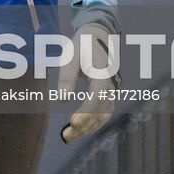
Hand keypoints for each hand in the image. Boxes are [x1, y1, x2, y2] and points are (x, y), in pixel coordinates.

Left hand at [57, 21, 117, 142]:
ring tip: (68, 136)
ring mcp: (112, 90)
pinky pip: (103, 113)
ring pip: (103, 114)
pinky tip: (78, 129)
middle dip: (85, 124)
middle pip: (101, 110)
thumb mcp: (70, 57)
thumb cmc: (81, 46)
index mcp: (102, 72)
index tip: (73, 122)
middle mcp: (111, 84)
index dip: (87, 111)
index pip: (98, 96)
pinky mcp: (108, 95)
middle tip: (66, 135)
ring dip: (88, 127)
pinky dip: (92, 123)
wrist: (97, 37)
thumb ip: (67, 77)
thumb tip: (62, 99)